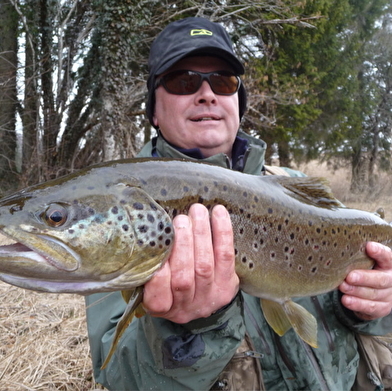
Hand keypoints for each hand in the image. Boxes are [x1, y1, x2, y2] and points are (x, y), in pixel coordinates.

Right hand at [143, 203, 238, 323]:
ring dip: (201, 234)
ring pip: (205, 265)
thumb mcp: (153, 284)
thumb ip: (150, 265)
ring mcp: (209, 297)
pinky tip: (218, 212)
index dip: (159, 274)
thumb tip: (150, 233)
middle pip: (184, 278)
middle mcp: (186, 307)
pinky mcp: (228, 284)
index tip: (157, 247)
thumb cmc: (170, 284)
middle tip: (180, 220)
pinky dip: (222, 232)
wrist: (202, 302)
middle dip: (182, 245)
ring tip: (197, 211)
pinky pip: (226, 256)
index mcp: (162, 307)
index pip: (158, 296)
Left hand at [339, 242, 391, 319]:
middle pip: (381, 279)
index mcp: (388, 264)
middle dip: (364, 278)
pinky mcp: (382, 308)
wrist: (369, 291)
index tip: (369, 246)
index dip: (379, 252)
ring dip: (356, 291)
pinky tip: (346, 300)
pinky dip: (357, 304)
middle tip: (349, 276)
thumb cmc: (363, 269)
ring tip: (343, 287)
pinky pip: (370, 307)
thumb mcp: (362, 261)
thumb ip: (356, 256)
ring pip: (373, 294)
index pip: (386, 257)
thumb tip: (337, 248)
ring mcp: (388, 295)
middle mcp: (391, 279)